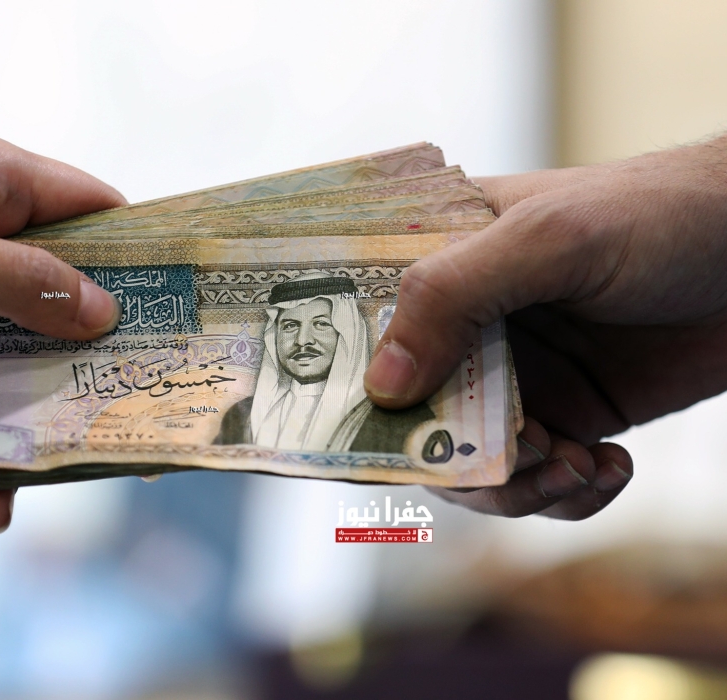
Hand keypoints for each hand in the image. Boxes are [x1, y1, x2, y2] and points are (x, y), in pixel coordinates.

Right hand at [363, 137, 726, 518]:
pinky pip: (541, 483)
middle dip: (450, 459)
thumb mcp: (547, 241)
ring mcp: (517, 378)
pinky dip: (566, 495)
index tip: (349, 435)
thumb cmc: (656, 217)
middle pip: (409, 419)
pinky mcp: (570, 418)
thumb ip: (454, 297)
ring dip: (515, 489)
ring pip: (472, 467)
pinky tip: (608, 467)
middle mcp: (466, 328)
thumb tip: (381, 388)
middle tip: (515, 458)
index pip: (360, 329)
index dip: (345, 385)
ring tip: (573, 467)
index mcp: (440, 264)